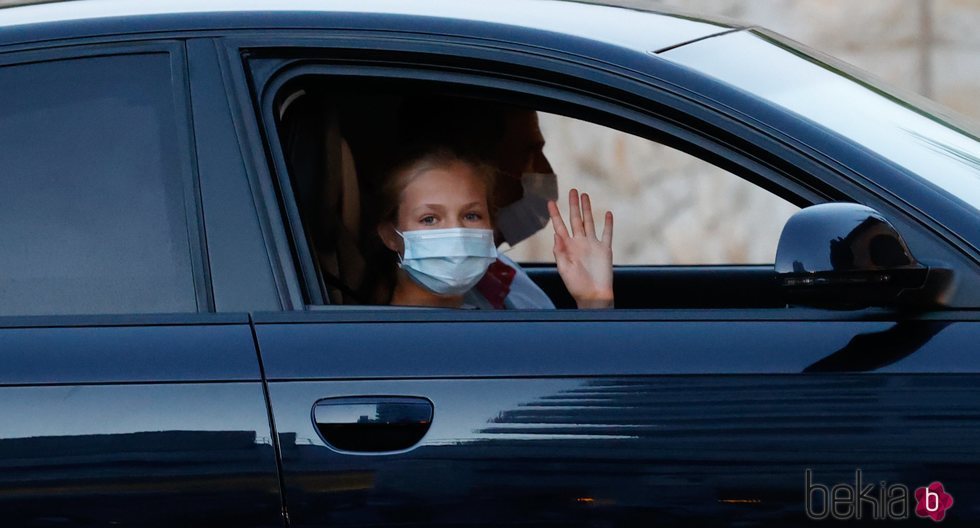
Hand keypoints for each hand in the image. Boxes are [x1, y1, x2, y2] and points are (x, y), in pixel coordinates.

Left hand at [548, 188, 613, 308]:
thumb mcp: (564, 269)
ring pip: (590, 222)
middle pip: (576, 219)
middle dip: (573, 205)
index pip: (560, 226)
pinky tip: (608, 214)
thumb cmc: (576, 286)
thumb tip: (556, 235)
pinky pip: (607, 234)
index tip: (551, 201)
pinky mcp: (605, 250)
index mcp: (567, 247)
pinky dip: (608, 224)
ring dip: (587, 209)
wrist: (594, 296)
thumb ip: (560, 252)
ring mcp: (593, 245)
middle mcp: (580, 243)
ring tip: (585, 195)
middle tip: (572, 190)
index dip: (555, 214)